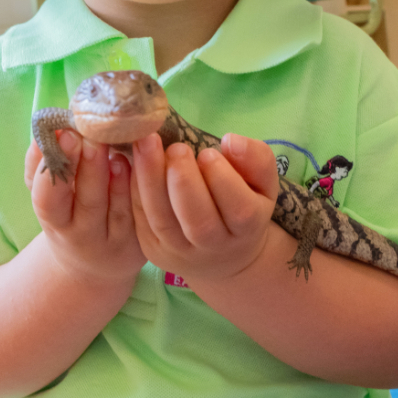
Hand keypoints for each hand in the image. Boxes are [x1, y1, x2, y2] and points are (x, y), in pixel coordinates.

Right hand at [24, 131, 144, 287]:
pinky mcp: (142, 241)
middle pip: (88, 203)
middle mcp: (85, 236)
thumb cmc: (67, 214)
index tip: (63, 134)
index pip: (48, 200)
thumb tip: (42, 131)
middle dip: (89, 166)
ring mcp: (117, 240)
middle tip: (93, 135)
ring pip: (118, 209)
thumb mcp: (48, 196)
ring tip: (117, 148)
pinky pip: (141, 213)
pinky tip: (138, 164)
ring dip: (118, 177)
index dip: (53, 171)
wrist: (94, 262)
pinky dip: (137, 189)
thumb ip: (39, 166)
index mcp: (56, 223)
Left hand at [129, 133, 280, 283]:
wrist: (221, 256)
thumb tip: (230, 141)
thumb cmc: (243, 205)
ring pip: (163, 220)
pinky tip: (134, 161)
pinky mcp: (153, 250)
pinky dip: (135, 188)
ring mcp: (180, 252)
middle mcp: (214, 247)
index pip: (239, 209)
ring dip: (150, 179)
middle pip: (198, 221)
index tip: (208, 153)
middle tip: (177, 148)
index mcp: (247, 229)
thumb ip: (256, 159)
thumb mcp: (262, 183)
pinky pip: (141, 219)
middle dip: (184, 181)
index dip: (222, 180)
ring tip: (146, 143)